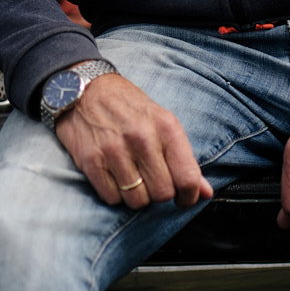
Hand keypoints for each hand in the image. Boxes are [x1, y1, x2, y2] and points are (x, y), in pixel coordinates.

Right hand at [54, 73, 213, 210]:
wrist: (85, 89)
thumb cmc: (127, 106)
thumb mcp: (162, 122)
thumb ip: (184, 158)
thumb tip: (205, 192)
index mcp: (165, 127)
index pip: (187, 178)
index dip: (189, 196)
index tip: (183, 198)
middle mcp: (141, 138)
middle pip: (162, 194)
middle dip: (159, 193)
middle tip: (152, 182)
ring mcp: (114, 150)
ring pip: (137, 201)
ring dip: (136, 196)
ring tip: (132, 178)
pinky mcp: (91, 161)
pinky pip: (112, 198)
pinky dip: (115, 194)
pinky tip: (114, 176)